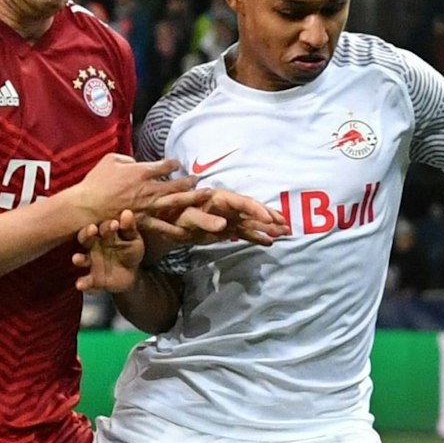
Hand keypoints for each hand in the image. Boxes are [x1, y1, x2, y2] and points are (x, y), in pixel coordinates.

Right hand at [71, 154, 206, 227]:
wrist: (87, 206)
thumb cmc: (96, 182)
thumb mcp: (111, 160)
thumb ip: (128, 159)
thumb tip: (137, 162)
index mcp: (142, 172)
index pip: (165, 166)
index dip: (173, 164)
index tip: (178, 164)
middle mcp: (149, 189)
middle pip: (177, 185)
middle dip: (191, 182)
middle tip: (201, 181)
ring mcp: (148, 206)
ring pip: (176, 203)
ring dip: (193, 200)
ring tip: (207, 198)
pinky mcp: (143, 221)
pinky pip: (162, 225)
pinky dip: (175, 229)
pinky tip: (188, 232)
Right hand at [71, 217, 144, 292]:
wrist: (132, 274)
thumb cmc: (130, 251)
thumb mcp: (133, 240)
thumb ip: (130, 228)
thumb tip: (128, 213)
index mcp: (104, 234)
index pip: (102, 227)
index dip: (107, 226)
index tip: (114, 224)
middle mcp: (93, 246)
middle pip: (86, 238)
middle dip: (87, 234)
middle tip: (92, 230)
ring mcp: (92, 263)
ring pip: (82, 259)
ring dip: (79, 259)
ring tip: (77, 259)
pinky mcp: (93, 279)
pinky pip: (86, 281)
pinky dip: (82, 283)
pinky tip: (80, 284)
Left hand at [136, 187, 289, 252]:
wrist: (157, 221)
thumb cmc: (170, 216)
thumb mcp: (183, 219)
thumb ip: (203, 221)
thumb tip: (224, 225)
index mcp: (216, 199)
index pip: (241, 203)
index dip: (257, 210)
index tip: (271, 218)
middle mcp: (223, 207)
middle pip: (250, 211)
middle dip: (268, 217)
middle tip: (286, 225)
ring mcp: (224, 218)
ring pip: (250, 222)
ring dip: (267, 227)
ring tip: (285, 234)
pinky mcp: (222, 230)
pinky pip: (243, 233)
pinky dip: (256, 237)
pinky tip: (268, 243)